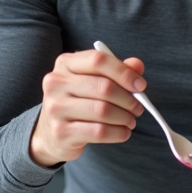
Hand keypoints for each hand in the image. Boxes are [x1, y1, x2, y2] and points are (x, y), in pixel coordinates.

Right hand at [29, 47, 146, 167]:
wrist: (51, 132)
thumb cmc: (79, 100)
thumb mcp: (94, 80)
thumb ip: (117, 70)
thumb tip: (138, 66)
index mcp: (65, 64)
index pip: (98, 60)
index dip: (124, 72)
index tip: (140, 85)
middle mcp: (56, 83)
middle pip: (104, 87)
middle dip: (128, 99)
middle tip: (138, 107)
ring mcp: (56, 108)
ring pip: (103, 111)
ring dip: (125, 117)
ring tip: (131, 120)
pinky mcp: (61, 132)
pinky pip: (99, 132)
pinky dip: (118, 133)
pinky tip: (123, 132)